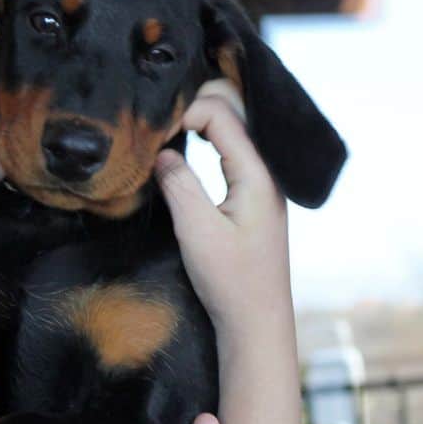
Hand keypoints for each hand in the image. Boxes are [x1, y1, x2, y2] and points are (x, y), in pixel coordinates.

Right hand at [154, 79, 289, 328]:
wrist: (257, 320)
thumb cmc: (230, 281)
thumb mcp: (197, 233)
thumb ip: (179, 185)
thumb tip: (160, 150)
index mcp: (259, 174)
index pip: (224, 114)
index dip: (187, 111)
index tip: (155, 132)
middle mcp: (267, 170)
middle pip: (237, 110)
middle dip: (199, 103)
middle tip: (162, 117)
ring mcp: (263, 181)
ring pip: (237, 127)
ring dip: (205, 118)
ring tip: (171, 125)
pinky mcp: (254, 194)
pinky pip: (235, 148)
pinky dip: (211, 137)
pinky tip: (190, 144)